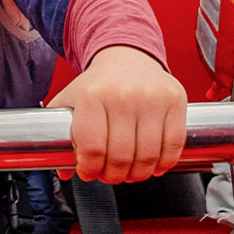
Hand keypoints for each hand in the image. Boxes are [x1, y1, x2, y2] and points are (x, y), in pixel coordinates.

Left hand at [47, 45, 185, 183]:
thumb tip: (65, 172)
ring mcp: (152, 96)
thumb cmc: (98, 85)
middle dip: (113, 175)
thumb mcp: (70, 103)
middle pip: (121, 156)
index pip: (92, 149)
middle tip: (110, 175)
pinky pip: (174, 144)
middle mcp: (123, 94)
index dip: (89, 169)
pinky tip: (154, 164)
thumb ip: (58, 136)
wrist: (127, 58)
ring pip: (148, 155)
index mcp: (92, 94)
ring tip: (130, 172)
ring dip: (138, 174)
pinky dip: (165, 162)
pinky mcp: (175, 99)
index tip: (88, 172)